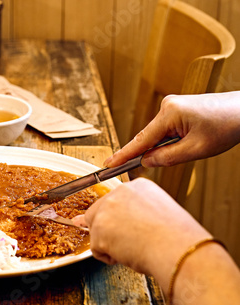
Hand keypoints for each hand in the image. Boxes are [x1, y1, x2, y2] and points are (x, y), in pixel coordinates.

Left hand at [73, 178, 210, 285]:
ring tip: (134, 248)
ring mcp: (106, 209)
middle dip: (108, 230)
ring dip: (110, 244)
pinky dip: (109, 258)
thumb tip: (125, 224)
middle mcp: (119, 193)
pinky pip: (97, 249)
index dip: (119, 219)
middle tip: (129, 242)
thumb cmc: (176, 238)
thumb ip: (138, 212)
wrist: (177, 249)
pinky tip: (127, 254)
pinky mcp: (99, 229)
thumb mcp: (161, 213)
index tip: (130, 229)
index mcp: (137, 186)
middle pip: (99, 213)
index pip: (116, 202)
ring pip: (96, 231)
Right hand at [104, 92, 239, 167]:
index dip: (124, 154)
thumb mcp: (196, 149)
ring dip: (165, 147)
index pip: (141, 140)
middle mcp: (167, 107)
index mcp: (169, 114)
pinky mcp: (178, 109)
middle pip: (148, 137)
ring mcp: (172, 106)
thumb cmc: (227, 126)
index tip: (108, 163)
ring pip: (158, 135)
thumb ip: (167, 158)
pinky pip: (166, 130)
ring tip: (190, 148)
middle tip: (142, 167)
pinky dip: (169, 141)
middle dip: (148, 153)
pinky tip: (185, 144)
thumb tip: (147, 161)